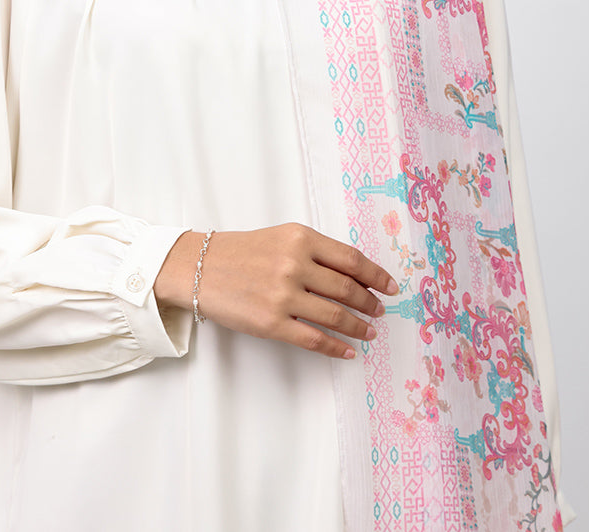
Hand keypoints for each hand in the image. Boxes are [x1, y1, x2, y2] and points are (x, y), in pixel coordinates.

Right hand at [154, 223, 397, 359]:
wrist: (198, 267)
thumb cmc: (242, 252)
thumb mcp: (281, 237)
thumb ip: (315, 251)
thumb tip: (354, 275)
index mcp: (300, 238)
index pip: (350, 258)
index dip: (376, 275)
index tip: (390, 286)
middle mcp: (294, 264)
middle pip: (347, 288)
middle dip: (370, 303)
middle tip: (380, 312)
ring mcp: (283, 295)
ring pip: (335, 316)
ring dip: (358, 327)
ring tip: (369, 332)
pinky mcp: (271, 323)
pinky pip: (314, 339)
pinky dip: (336, 347)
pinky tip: (347, 352)